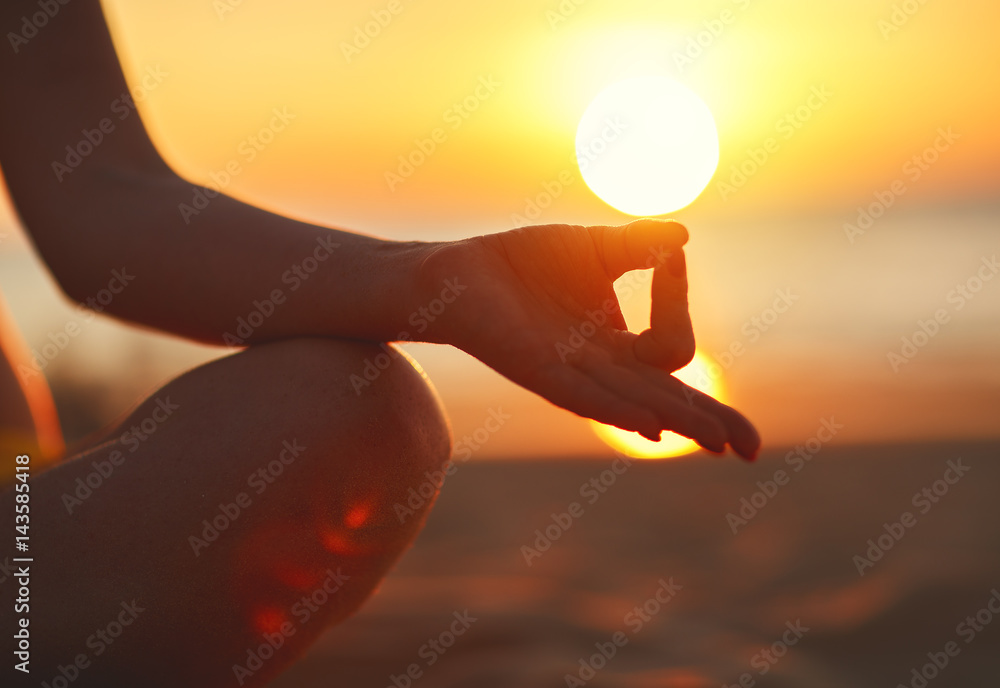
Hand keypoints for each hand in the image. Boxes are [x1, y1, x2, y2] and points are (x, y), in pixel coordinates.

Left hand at [418, 219, 760, 459]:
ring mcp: (570, 375)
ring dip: (678, 422)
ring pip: (636, 405)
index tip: (672, 257)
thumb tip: (683, 238)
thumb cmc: (523, 264)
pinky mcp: (536, 371)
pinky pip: (584, 397)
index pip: (671, 352)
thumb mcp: (593, 247)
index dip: (678, 302)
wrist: (458, 271)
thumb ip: (638, 247)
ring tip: (718, 443)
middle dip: (711, 421)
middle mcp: (600, 369)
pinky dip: (619, 410)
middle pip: (667, 401)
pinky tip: (651, 427)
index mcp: (616, 346)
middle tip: (752, 448)